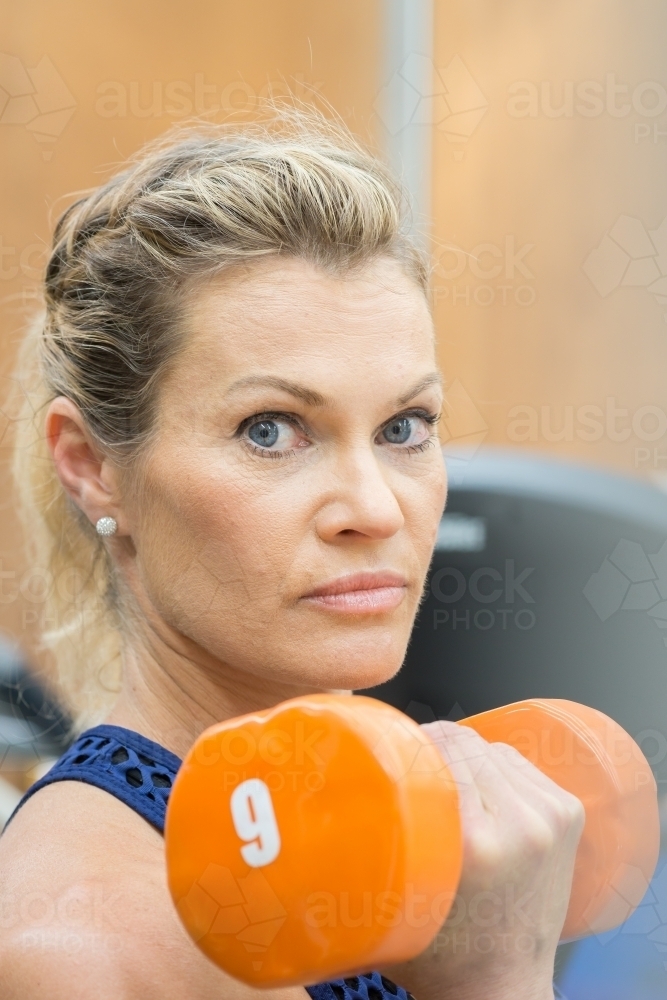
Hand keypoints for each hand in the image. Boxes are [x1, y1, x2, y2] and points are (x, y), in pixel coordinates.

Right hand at [381, 721, 584, 999]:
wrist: (502, 988)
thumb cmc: (440, 952)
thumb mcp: (394, 895)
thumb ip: (378, 835)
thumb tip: (348, 771)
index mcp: (477, 843)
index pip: (443, 745)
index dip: (411, 741)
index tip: (391, 752)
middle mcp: (522, 823)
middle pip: (469, 742)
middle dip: (436, 749)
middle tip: (413, 772)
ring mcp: (550, 815)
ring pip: (494, 749)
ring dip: (468, 759)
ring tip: (447, 788)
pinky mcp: (567, 813)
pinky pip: (519, 764)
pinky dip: (496, 770)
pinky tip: (479, 795)